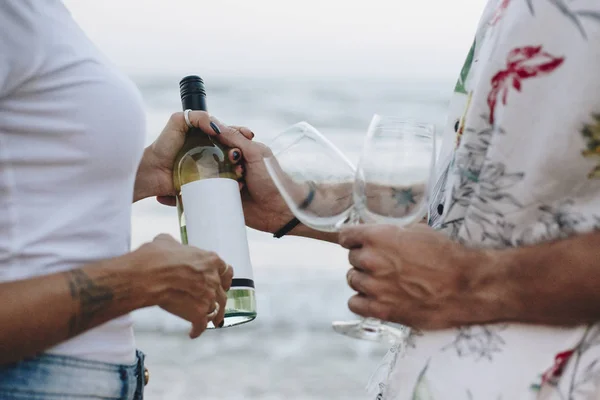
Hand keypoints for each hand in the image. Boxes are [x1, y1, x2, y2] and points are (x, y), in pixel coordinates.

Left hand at [133, 111, 252, 203]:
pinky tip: (238, 183)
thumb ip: (197, 116)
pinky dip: (235, 184)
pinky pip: (226, 184)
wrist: (152, 171)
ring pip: (234, 168)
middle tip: (241, 153)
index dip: (240, 133)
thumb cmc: (164, 145)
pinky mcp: (209, 185)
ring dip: (241, 168)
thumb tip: (217, 127)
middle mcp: (212, 152)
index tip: (248, 134)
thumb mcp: (178, 121)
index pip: (229, 133)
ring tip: (240, 169)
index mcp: (208, 137)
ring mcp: (212, 170)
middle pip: (235, 150)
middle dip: (243, 151)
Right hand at [135, 234, 233, 337]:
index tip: (222, 282)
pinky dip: (198, 330)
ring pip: (216, 309)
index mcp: (210, 260)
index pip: (226, 270)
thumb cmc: (155, 257)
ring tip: (211, 321)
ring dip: (214, 316)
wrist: (147, 276)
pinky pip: (202, 325)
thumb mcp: (166, 241)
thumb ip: (174, 246)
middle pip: (222, 292)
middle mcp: (213, 278)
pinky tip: (193, 333)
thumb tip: (168, 245)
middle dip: (218, 298)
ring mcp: (208, 297)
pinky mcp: (199, 313)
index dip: (223, 277)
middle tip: (214, 302)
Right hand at [190, 117, 294, 233]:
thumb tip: (215, 123)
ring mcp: (228, 178)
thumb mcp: (255, 153)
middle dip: (220, 156)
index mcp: (244, 149)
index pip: (223, 136)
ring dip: (220, 173)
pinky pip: (211, 187)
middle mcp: (234, 162)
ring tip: (238, 178)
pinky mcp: (224, 193)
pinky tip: (226, 188)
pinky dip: (215, 186)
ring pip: (211, 169)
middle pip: (214, 152)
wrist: (277, 210)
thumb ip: (235, 138)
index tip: (220, 140)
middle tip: (236, 163)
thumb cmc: (271, 179)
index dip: (219, 137)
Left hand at [338, 224, 500, 329]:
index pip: (346, 235)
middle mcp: (371, 260)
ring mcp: (374, 286)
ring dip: (364, 279)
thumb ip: (392, 234)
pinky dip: (362, 301)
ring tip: (383, 282)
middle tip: (384, 264)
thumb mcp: (419, 231)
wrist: (467, 286)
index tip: (357, 242)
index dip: (352, 239)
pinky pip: (354, 304)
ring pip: (352, 280)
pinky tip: (375, 298)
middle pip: (352, 258)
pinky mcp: (381, 309)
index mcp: (377, 237)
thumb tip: (381, 236)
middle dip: (365, 259)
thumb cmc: (447, 255)